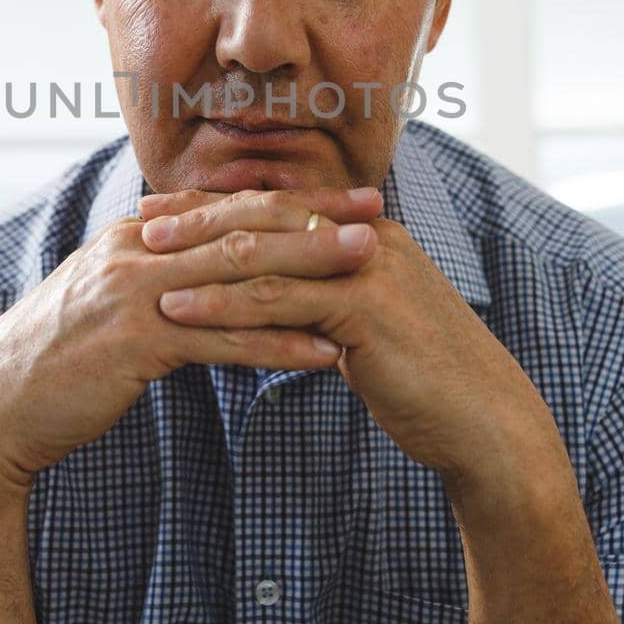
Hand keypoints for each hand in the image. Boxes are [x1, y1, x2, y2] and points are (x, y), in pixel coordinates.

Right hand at [0, 187, 386, 492]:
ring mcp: (135, 294)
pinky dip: (277, 346)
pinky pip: (222, 342)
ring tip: (367, 271)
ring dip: (310, 271)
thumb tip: (205, 255)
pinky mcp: (136, 342)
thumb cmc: (59, 356)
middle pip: (243, 228)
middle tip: (375, 218)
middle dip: (314, 221)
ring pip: (239, 275)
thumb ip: (157, 269)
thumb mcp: (108, 295)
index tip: (349, 201)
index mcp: (136, 236)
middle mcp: (138, 252)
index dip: (293, 201)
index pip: (229, 207)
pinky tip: (323, 353)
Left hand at [139, 188, 576, 498]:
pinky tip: (179, 311)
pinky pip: (278, 300)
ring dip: (198, 256)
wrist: (482, 419)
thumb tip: (284, 303)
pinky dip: (223, 303)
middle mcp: (368, 237)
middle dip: (198, 216)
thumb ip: (330, 302)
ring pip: (265, 253)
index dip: (219, 204)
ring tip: (143, 262)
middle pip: (266, 214)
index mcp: (368, 233)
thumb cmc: (425, 379)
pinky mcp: (364, 308)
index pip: (279, 206)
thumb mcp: (371, 326)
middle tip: (141, 218)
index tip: (168, 206)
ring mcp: (368, 268)